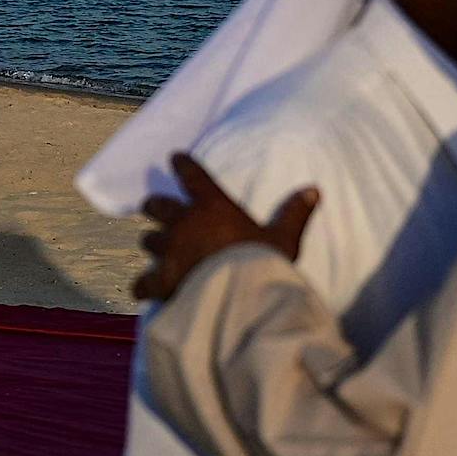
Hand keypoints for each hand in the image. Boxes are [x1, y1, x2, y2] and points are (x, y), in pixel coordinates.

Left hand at [134, 153, 319, 303]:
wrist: (240, 296)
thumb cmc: (262, 264)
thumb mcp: (284, 239)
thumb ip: (294, 214)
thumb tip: (314, 189)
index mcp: (212, 206)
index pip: (192, 175)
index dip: (182, 164)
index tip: (175, 158)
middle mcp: (184, 222)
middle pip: (156, 205)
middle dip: (155, 208)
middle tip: (156, 210)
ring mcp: (169, 250)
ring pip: (148, 240)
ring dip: (153, 244)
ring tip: (158, 252)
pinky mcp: (161, 279)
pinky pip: (142, 280)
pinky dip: (143, 285)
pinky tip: (143, 290)